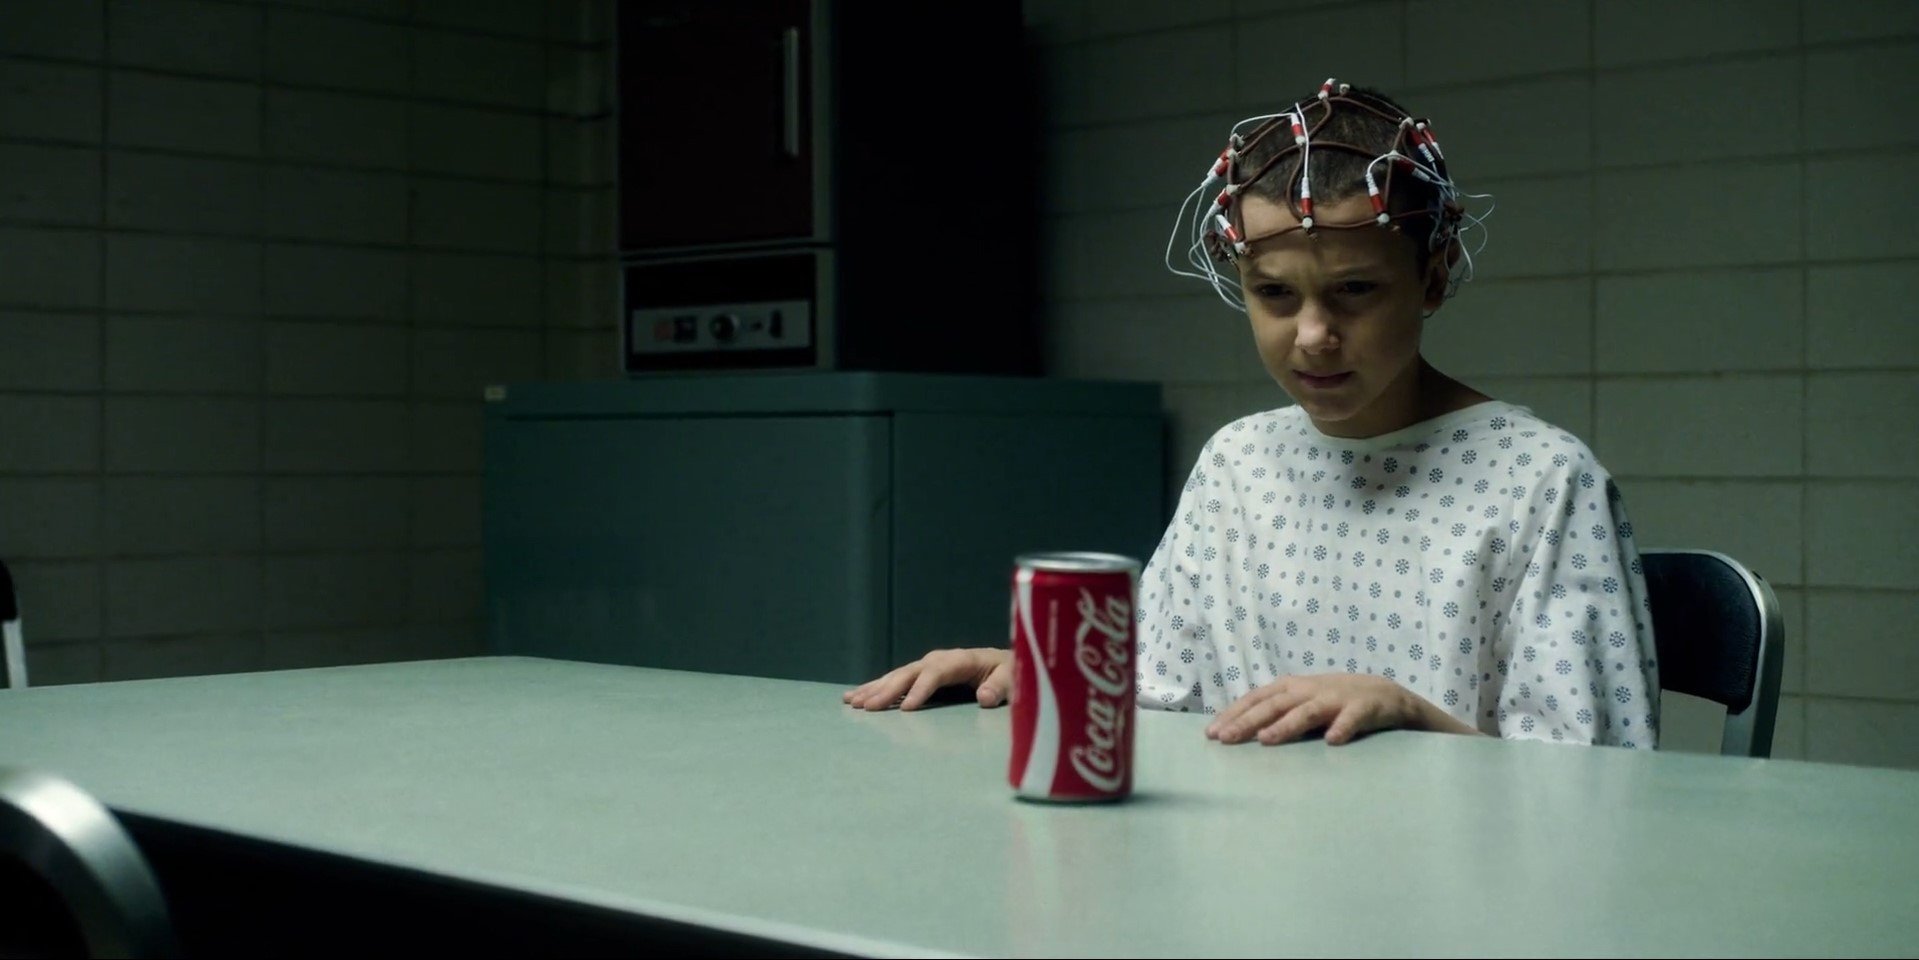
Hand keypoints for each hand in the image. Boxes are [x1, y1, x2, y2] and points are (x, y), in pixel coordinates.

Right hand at [841, 648, 1012, 711]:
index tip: (907, 708)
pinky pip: (895, 681)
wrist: (1007, 663)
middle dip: (888, 689)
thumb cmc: (1010, 673)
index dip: (921, 689)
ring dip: (874, 688)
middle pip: (910, 673)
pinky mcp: (921, 675)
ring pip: (896, 676)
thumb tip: (984, 697)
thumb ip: (1001, 687)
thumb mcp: (1014, 679)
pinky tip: (856, 697)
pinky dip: (875, 688)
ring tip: (852, 702)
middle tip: (867, 706)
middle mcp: (939, 660)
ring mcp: (928, 666)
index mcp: (961, 660)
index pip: (937, 672)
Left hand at [1204, 673, 1466, 745]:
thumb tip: (1236, 732)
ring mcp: (1336, 698)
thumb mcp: (1301, 702)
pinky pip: (1352, 718)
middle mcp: (1309, 690)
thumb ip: (1274, 713)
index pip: (1256, 699)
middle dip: (1248, 721)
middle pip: (1274, 705)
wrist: (1384, 694)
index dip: (1233, 714)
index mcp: (1290, 688)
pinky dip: (1343, 728)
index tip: (1211, 734)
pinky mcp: (1364, 708)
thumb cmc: (1333, 702)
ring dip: (1286, 725)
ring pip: (1307, 711)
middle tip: (1226, 739)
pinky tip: (1332, 741)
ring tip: (1266, 740)